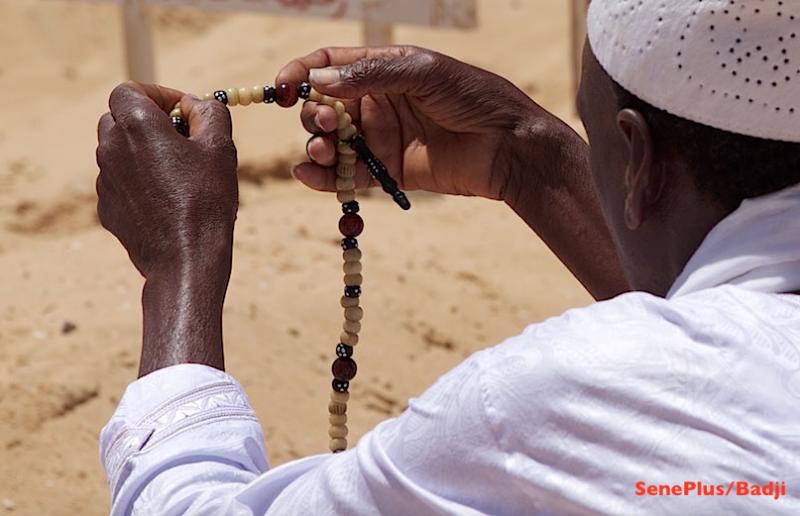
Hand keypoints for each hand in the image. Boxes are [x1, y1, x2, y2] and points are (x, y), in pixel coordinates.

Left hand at [96, 82, 237, 374]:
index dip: (158, 95)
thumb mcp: (221, 148)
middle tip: (182, 139)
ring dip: (144, 152)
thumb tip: (198, 106)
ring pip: (119, 151)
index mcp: (137, 125)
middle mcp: (111, 147)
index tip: (183, 111)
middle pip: (119, 118)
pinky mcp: (106, 207)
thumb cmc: (207, 201)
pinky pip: (120, 182)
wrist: (185, 260)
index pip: (129, 90)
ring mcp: (105, 180)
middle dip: (148, 121)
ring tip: (181, 174)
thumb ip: (210, 113)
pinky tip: (169, 201)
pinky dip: (139, 182)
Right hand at [277, 46, 563, 200]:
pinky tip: (310, 176)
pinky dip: (324, 178)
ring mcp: (380, 138)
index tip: (281, 88)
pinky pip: (348, 176)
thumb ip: (371, 73)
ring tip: (324, 151)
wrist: (509, 147)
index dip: (300, 73)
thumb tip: (319, 81)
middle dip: (313, 114)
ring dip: (316, 146)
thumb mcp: (424, 72)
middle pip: (322, 106)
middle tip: (325, 122)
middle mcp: (376, 101)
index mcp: (383, 68)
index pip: (329, 64)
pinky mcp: (388, 172)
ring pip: (330, 142)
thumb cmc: (474, 98)